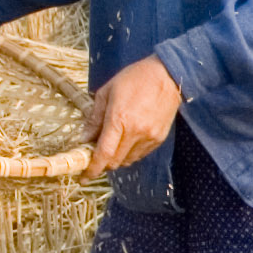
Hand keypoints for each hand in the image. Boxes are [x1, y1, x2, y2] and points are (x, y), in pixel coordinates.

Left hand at [83, 57, 183, 172]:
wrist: (167, 75)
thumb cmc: (134, 79)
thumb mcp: (107, 92)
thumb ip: (94, 118)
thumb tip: (85, 139)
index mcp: (119, 119)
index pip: (104, 154)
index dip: (92, 169)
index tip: (84, 176)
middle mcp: (135, 132)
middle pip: (115, 162)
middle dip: (102, 164)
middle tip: (94, 157)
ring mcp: (149, 137)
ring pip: (127, 161)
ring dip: (116, 159)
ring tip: (112, 146)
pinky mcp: (158, 138)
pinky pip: (140, 154)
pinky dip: (129, 153)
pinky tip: (126, 141)